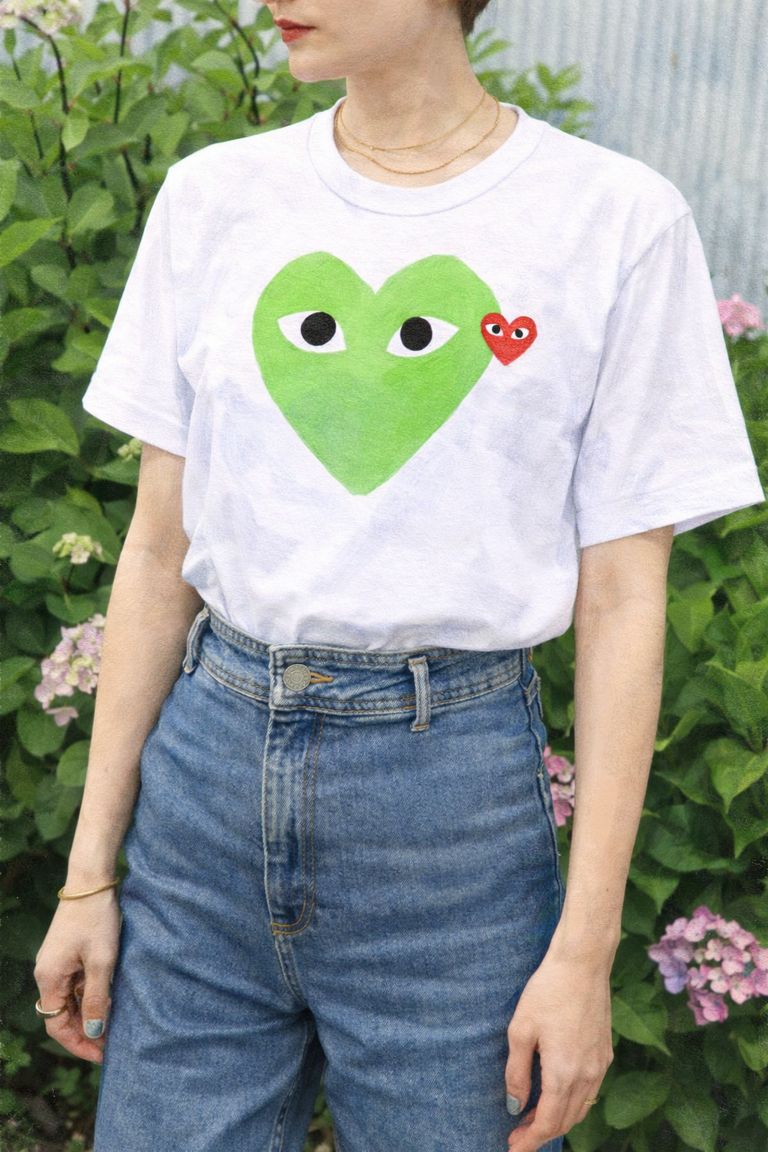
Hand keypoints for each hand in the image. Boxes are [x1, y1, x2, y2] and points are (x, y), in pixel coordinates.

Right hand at [33, 888, 120, 1063]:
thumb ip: (96, 999)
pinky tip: (109, 998)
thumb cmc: (96, 919)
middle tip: (112, 1044)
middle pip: (62, 1015)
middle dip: (85, 1031)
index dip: (79, 1044)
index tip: (102, 1055)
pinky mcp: (67, 953)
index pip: (58, 1026)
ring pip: (70, 999)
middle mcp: (47, 973)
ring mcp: (56, 962)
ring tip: (114, 1025)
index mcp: (49, 978)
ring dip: (89, 1013)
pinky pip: (75, 983)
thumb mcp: (102, 962)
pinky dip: (90, 994)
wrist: (91, 881)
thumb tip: (93, 1032)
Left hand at [504, 950, 613, 1149]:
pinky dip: (573, 1103)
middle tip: (518, 1136)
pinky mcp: (606, 1053)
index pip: (547, 1122)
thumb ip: (517, 1071)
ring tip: (533, 1118)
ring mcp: (600, 1065)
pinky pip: (590, 1091)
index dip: (529, 1140)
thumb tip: (514, 1105)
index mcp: (563, 1073)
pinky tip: (558, 1094)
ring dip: (558, 1119)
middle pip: (565, 1120)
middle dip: (540, 1133)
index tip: (513, 1148)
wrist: (583, 964)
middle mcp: (587, 1075)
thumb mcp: (520, 1029)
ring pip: (580, 1108)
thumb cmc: (547, 991)